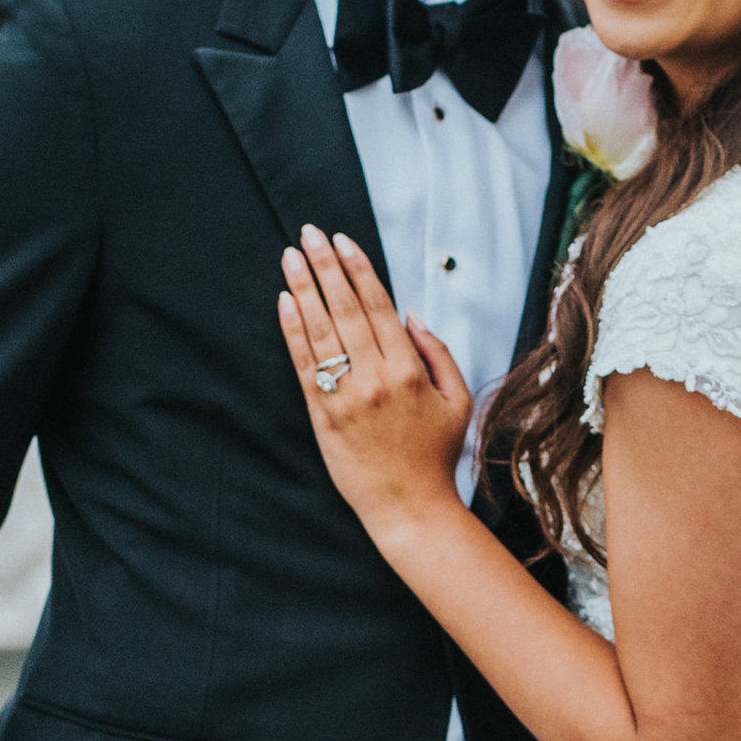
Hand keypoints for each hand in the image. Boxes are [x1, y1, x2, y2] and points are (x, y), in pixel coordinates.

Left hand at [279, 226, 473, 535]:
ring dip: (303, 288)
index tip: (342, 240)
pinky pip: (304, 364)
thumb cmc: (435, 456)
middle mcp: (375, 377)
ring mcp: (345, 396)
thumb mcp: (457, 401)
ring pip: (320, 330)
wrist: (409, 508)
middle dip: (326, 266)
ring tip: (290, 256)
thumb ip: (438, 353)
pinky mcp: (322, 415)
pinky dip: (291, 331)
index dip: (358, 269)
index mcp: (409, 370)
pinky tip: (284, 302)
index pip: (379, 305)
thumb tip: (410, 314)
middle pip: (346, 308)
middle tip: (308, 232)